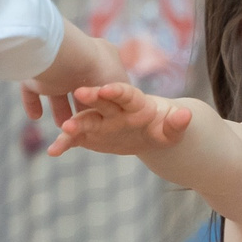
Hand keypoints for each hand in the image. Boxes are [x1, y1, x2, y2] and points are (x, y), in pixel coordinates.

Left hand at [24, 30, 129, 123]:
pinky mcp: (35, 75)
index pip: (104, 81)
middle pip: (80, 88)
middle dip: (82, 108)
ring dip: (60, 109)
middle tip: (86, 125)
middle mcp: (76, 60)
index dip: (105, 100)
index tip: (106, 116)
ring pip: (57, 92)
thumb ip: (121, 94)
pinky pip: (31, 91)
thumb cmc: (97, 72)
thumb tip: (121, 103)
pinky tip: (36, 116)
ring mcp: (55, 67)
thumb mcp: (119, 85)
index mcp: (99, 57)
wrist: (63, 60)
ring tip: (62, 126)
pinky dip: (33, 104)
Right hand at [48, 82, 191, 158]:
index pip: (125, 94)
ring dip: (74, 123)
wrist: (147, 134)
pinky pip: (74, 139)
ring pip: (84, 120)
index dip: (116, 91)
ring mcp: (98, 120)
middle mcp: (112, 108)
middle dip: (91, 97)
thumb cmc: (161, 128)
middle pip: (100, 100)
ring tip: (64, 129)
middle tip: (80, 93)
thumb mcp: (171, 130)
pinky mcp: (88, 135)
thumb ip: (177, 124)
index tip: (106, 88)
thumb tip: (187, 115)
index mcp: (133, 102)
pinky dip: (64, 144)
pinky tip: (53, 152)